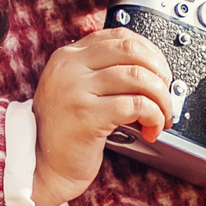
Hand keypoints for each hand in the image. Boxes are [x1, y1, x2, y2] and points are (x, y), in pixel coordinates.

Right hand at [31, 28, 174, 205]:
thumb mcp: (73, 90)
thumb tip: (148, 68)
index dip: (149, 51)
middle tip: (166, 93)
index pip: (119, 36)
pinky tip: (151, 129)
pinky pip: (135, 105)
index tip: (160, 70)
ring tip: (161, 116)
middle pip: (132, 51)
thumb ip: (100, 72)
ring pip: (139, 77)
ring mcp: (76, 90)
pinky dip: (154, 116)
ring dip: (161, 98)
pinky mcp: (87, 116)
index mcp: (68, 57)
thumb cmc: (63, 133)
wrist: (40, 168)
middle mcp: (70, 68)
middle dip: (160, 72)